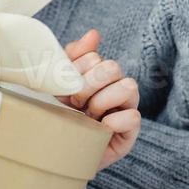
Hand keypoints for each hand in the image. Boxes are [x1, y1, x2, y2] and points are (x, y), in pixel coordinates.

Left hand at [58, 30, 140, 171]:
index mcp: (99, 75)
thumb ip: (73, 58)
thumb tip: (94, 34)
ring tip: (89, 115)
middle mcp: (116, 88)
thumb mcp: (60, 85)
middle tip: (76, 102)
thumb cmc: (59, 117)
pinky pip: (133, 117)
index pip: (95, 57)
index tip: (65, 90)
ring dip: (103, 100)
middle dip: (89, 84)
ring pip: (129, 86)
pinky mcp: (130, 133)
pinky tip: (100, 128)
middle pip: (113, 67)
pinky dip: (114, 121)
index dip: (77, 71)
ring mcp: (125, 109)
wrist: (55, 154)